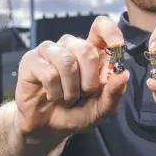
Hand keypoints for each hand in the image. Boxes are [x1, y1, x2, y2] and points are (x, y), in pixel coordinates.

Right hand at [15, 16, 129, 137]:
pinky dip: (55, 92)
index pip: (100, 26)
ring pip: (67, 62)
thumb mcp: (101, 108)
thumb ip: (114, 92)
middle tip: (83, 94)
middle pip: (86, 49)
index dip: (110, 32)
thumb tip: (124, 74)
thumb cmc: (76, 113)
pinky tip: (52, 96)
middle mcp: (70, 45)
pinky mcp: (31, 60)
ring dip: (71, 89)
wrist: (48, 128)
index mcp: (91, 51)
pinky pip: (49, 74)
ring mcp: (49, 50)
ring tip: (67, 98)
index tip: (117, 46)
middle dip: (89, 80)